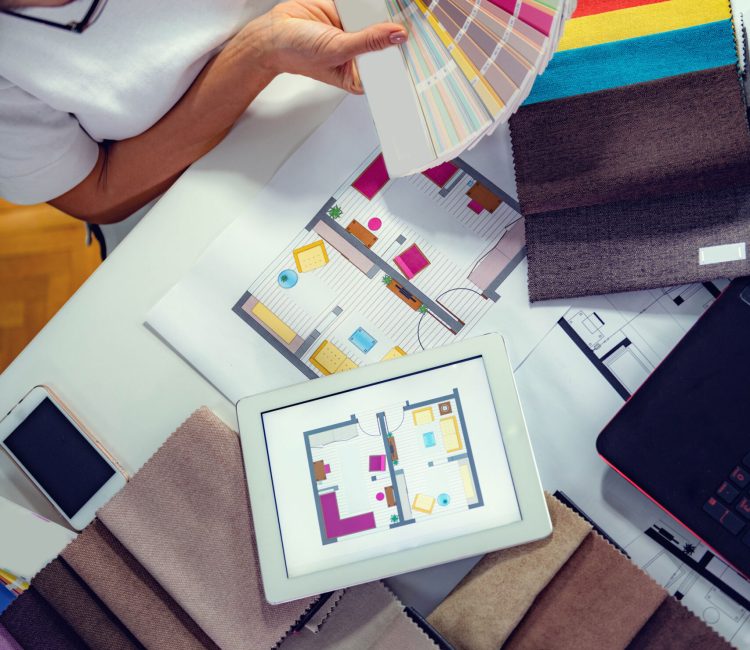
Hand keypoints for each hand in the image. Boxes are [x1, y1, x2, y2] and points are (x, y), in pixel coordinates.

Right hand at [248, 0, 407, 93]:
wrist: (275, 31)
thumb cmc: (299, 52)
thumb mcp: (337, 50)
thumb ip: (368, 42)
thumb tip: (396, 35)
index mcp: (358, 74)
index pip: (388, 68)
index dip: (403, 58)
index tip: (420, 50)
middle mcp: (360, 53)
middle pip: (388, 41)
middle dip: (397, 32)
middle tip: (413, 24)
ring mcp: (356, 31)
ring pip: (379, 19)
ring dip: (384, 12)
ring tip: (398, 7)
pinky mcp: (350, 12)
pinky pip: (366, 5)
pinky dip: (370, 3)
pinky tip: (376, 3)